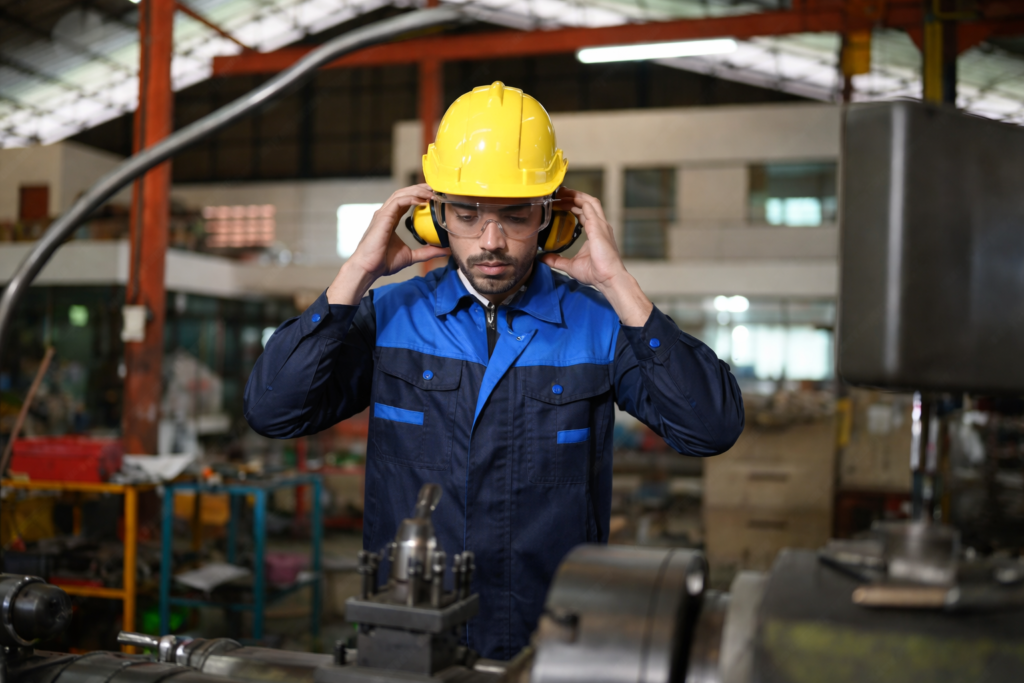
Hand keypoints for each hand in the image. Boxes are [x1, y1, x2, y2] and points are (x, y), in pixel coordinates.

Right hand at [327, 184, 449, 304]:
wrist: (369, 268)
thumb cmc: (384, 263)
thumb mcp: (412, 256)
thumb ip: (428, 252)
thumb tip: (446, 251)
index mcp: (391, 219)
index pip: (406, 201)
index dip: (420, 196)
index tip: (435, 197)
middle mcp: (387, 214)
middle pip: (404, 193)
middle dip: (420, 188)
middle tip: (435, 189)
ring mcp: (383, 214)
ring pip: (401, 194)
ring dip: (417, 191)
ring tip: (431, 193)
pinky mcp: (382, 216)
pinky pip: (398, 201)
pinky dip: (411, 198)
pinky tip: (422, 201)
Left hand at [539, 188, 626, 288]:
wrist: (608, 278)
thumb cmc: (596, 273)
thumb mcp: (571, 265)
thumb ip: (557, 260)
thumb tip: (543, 258)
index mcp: (595, 232)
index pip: (584, 213)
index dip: (572, 205)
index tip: (560, 203)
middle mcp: (600, 226)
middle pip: (587, 203)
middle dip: (573, 196)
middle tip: (559, 193)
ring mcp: (600, 225)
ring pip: (589, 201)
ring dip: (576, 194)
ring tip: (562, 191)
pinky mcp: (598, 226)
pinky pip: (589, 207)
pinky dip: (579, 200)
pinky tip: (568, 198)